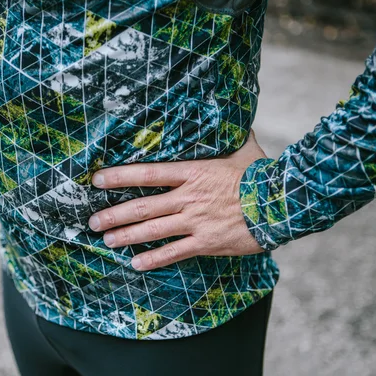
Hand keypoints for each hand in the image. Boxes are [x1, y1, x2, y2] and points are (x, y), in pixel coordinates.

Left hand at [88, 129, 267, 270]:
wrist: (282, 203)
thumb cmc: (262, 174)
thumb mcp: (243, 147)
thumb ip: (228, 133)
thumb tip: (228, 111)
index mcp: (192, 172)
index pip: (147, 172)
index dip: (119, 176)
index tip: (97, 179)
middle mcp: (188, 197)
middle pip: (143, 205)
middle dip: (114, 213)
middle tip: (92, 220)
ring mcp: (196, 221)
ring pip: (153, 230)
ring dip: (127, 236)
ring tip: (106, 240)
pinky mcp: (207, 243)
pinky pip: (175, 252)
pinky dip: (154, 259)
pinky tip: (135, 263)